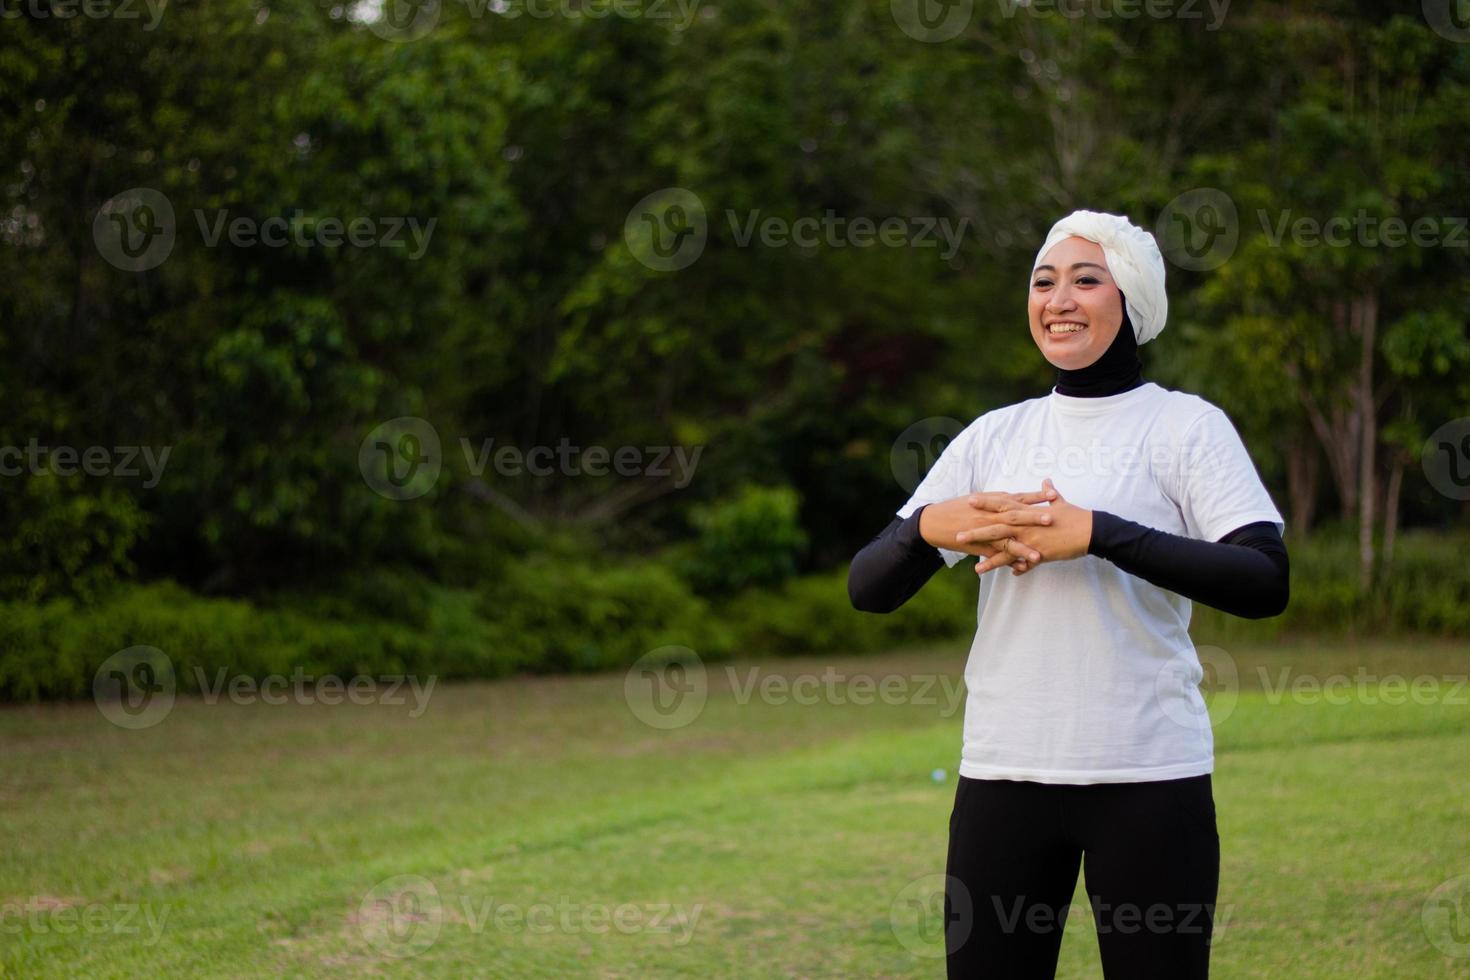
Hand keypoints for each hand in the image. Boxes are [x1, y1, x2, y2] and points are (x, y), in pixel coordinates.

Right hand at [918, 487, 1058, 565]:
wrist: (933, 522)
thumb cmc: (955, 509)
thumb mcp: (978, 499)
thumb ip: (997, 500)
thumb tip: (1014, 498)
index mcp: (992, 501)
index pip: (1018, 497)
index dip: (1036, 496)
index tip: (1053, 493)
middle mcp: (990, 514)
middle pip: (1015, 515)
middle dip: (1034, 517)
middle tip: (1053, 518)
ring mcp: (984, 530)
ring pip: (1006, 539)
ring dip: (1023, 547)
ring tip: (1039, 554)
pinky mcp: (977, 544)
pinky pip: (995, 554)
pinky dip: (1008, 561)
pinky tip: (1021, 568)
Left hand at [964, 477, 1092, 576]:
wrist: (1092, 531)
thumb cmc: (1076, 516)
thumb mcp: (1061, 502)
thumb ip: (1050, 493)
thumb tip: (1047, 481)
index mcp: (1029, 511)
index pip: (1004, 505)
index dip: (987, 503)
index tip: (970, 500)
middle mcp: (1027, 525)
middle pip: (997, 528)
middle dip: (977, 532)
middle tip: (958, 534)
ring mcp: (1033, 540)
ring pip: (1007, 550)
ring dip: (990, 559)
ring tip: (975, 568)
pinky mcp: (1041, 554)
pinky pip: (1025, 564)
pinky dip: (1016, 570)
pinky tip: (1009, 577)